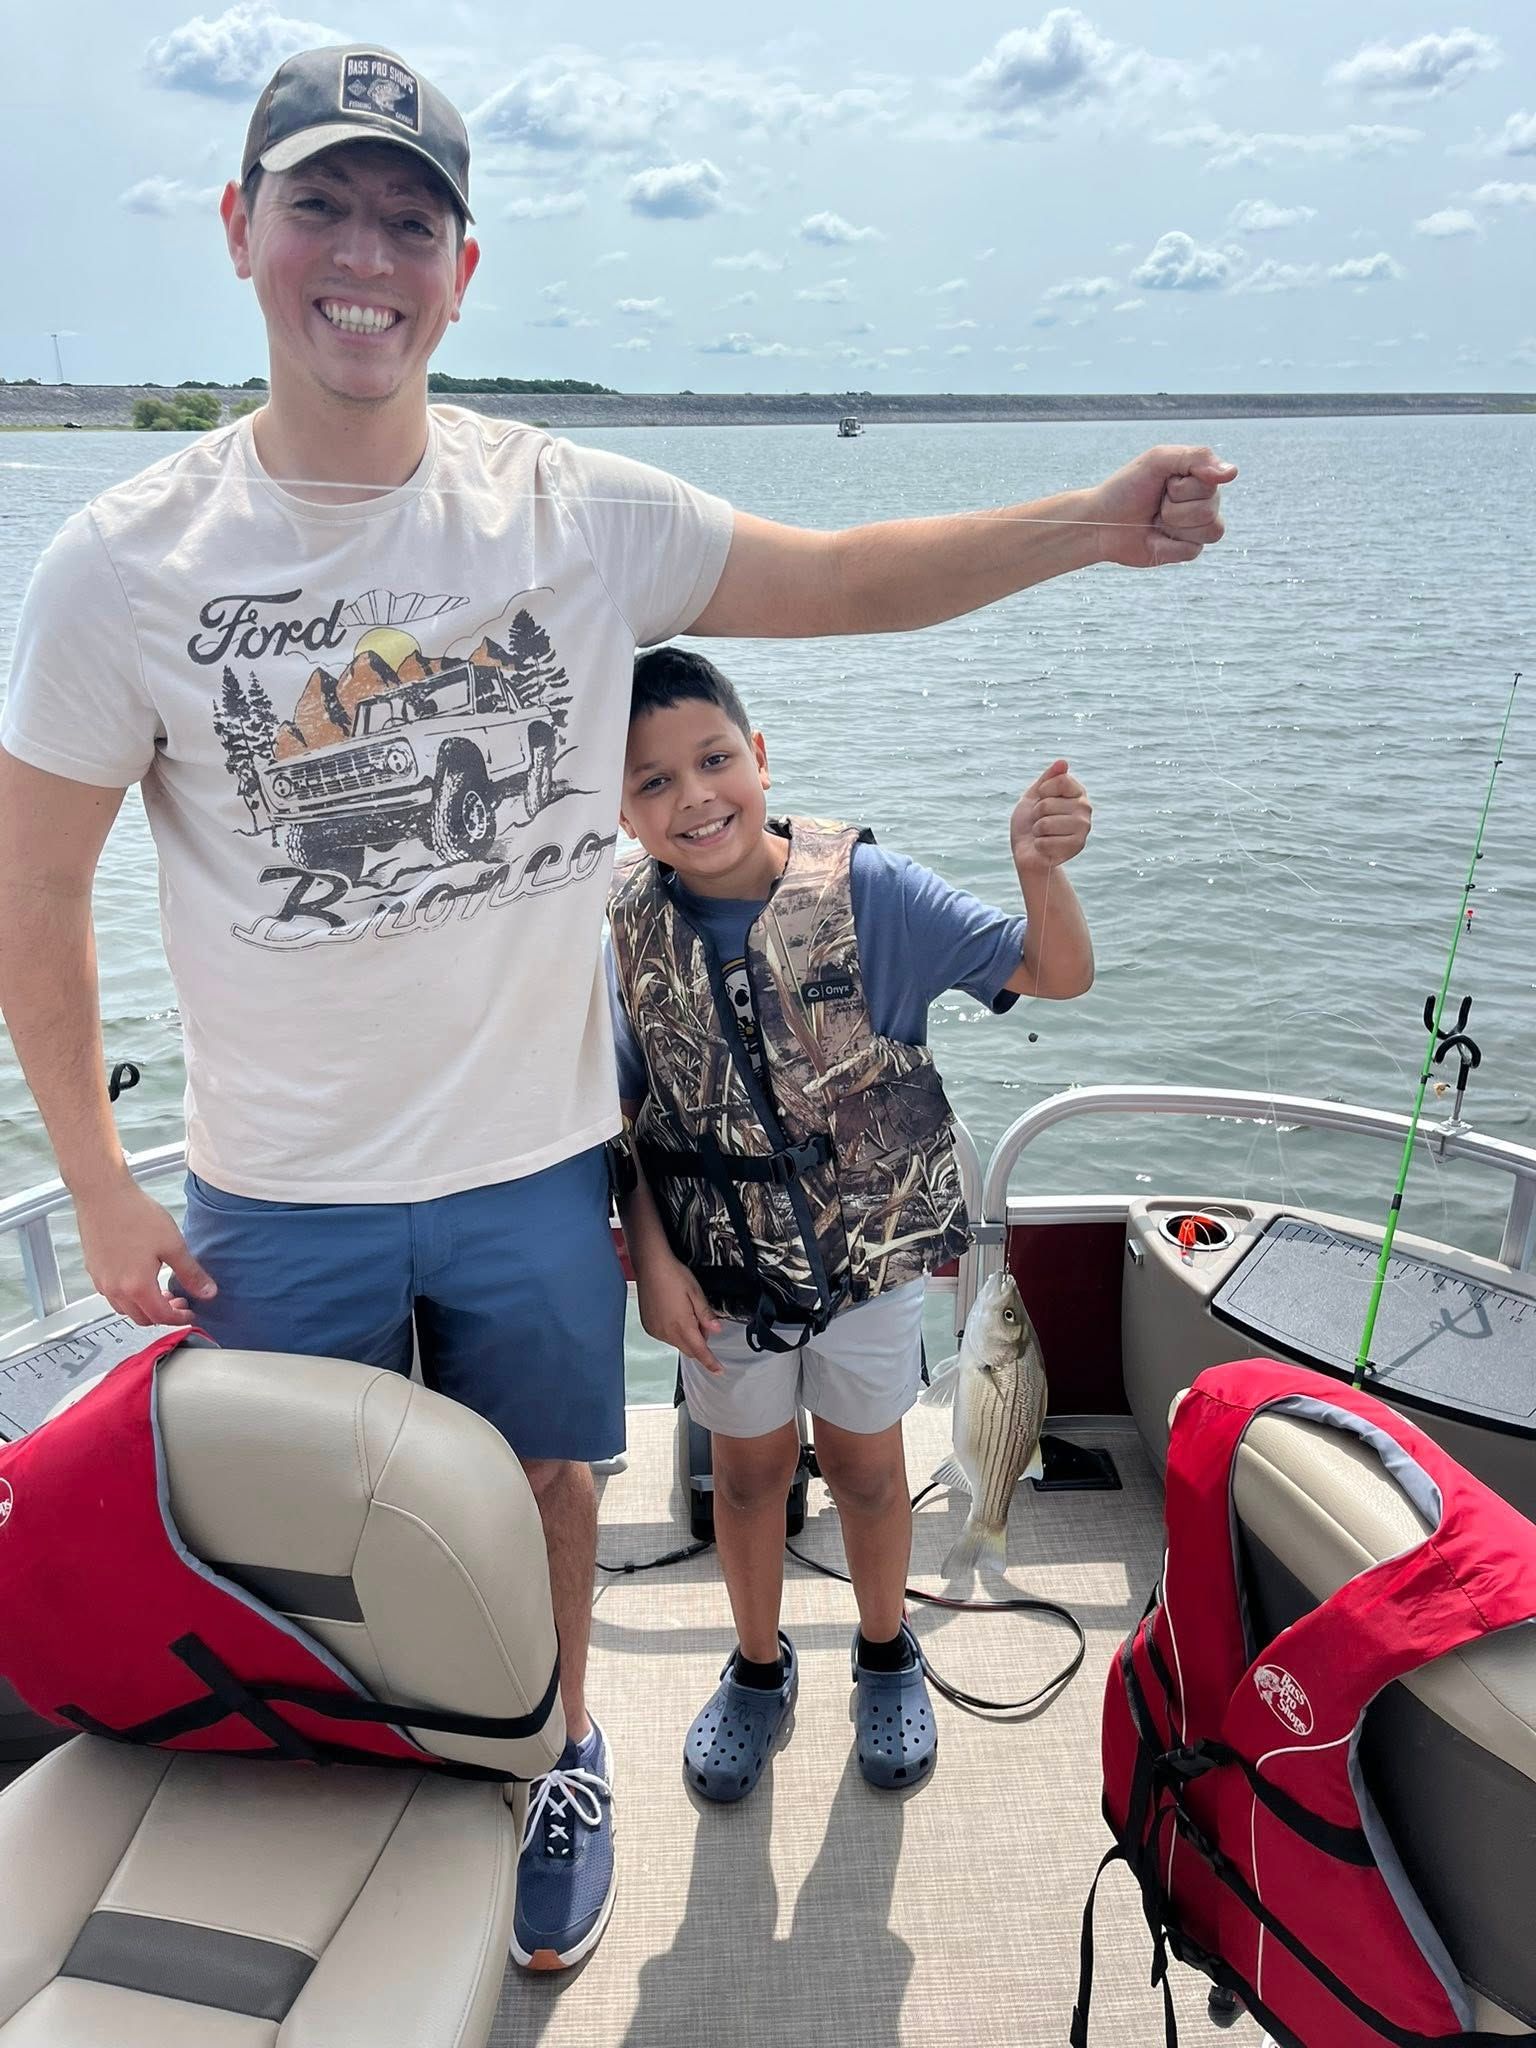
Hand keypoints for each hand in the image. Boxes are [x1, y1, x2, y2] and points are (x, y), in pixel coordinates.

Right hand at [74, 1174, 216, 1327]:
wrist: (103, 1194)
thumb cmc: (135, 1215)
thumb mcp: (173, 1245)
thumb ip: (191, 1273)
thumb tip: (208, 1292)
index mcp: (136, 1286)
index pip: (161, 1316)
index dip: (179, 1319)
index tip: (190, 1314)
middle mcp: (114, 1289)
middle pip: (141, 1318)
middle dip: (163, 1315)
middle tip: (179, 1301)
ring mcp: (101, 1281)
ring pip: (124, 1309)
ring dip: (144, 1307)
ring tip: (161, 1291)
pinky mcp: (93, 1270)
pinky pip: (112, 1295)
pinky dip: (129, 1297)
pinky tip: (140, 1279)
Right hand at [635, 1249, 725, 1372]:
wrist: (650, 1266)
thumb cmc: (673, 1275)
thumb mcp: (696, 1293)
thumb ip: (706, 1315)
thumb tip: (716, 1329)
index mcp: (682, 1325)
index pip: (700, 1351)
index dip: (711, 1363)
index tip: (719, 1370)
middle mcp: (667, 1332)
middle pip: (689, 1349)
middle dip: (700, 1341)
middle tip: (702, 1319)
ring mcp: (656, 1330)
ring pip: (677, 1343)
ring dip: (686, 1335)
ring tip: (685, 1311)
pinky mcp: (648, 1326)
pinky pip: (666, 1337)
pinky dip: (674, 1331)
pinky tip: (674, 1312)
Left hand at [1011, 759, 1091, 875]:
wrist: (1028, 851)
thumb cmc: (1029, 822)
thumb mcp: (1033, 795)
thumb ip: (1048, 778)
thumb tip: (1063, 762)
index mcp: (1077, 792)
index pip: (1060, 780)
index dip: (1043, 791)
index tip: (1041, 799)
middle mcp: (1085, 808)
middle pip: (1048, 804)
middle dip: (1036, 814)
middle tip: (1040, 822)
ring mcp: (1084, 827)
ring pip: (1045, 824)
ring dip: (1036, 831)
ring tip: (1043, 834)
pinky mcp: (1078, 846)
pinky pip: (1045, 842)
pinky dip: (1039, 846)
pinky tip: (1046, 848)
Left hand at [1083, 445, 1236, 567]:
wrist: (1100, 523)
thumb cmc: (1126, 488)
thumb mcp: (1157, 460)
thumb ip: (1196, 458)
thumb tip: (1233, 473)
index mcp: (1199, 478)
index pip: (1212, 484)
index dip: (1184, 487)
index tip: (1164, 482)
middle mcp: (1204, 502)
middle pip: (1210, 510)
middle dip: (1175, 508)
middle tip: (1156, 503)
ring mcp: (1196, 528)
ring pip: (1210, 531)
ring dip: (1175, 526)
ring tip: (1156, 520)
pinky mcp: (1186, 550)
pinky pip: (1191, 551)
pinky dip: (1167, 545)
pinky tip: (1154, 538)